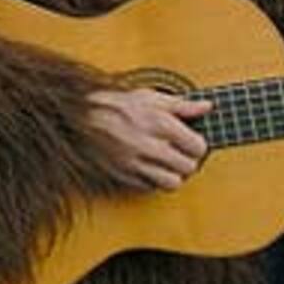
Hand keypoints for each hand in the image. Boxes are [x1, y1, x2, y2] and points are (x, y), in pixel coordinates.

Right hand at [85, 88, 210, 191]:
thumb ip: (180, 104)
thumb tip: (207, 106)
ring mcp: (135, 163)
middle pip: (188, 167)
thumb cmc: (113, 104)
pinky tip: (149, 167)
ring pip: (172, 183)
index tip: (190, 141)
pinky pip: (150, 187)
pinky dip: (154, 180)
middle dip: (187, 160)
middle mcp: (148, 145)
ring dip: (173, 174)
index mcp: (158, 123)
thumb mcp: (148, 96)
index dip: (197, 144)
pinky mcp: (122, 175)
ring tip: (167, 164)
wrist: (77, 117)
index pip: (198, 147)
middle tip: (180, 153)